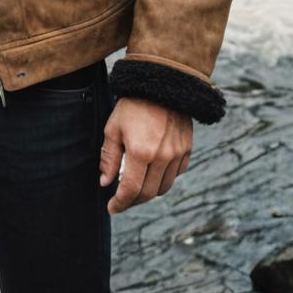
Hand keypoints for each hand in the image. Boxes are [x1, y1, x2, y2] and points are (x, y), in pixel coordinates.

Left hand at [99, 97, 191, 213]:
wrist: (161, 84)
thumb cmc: (132, 105)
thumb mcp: (113, 128)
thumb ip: (110, 157)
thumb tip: (106, 182)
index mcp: (141, 152)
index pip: (131, 190)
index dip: (120, 203)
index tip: (112, 208)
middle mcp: (162, 157)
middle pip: (149, 193)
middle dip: (133, 201)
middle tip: (121, 201)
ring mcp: (177, 154)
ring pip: (164, 186)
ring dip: (149, 192)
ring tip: (135, 189)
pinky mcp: (187, 149)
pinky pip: (176, 173)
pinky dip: (164, 179)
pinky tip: (152, 173)